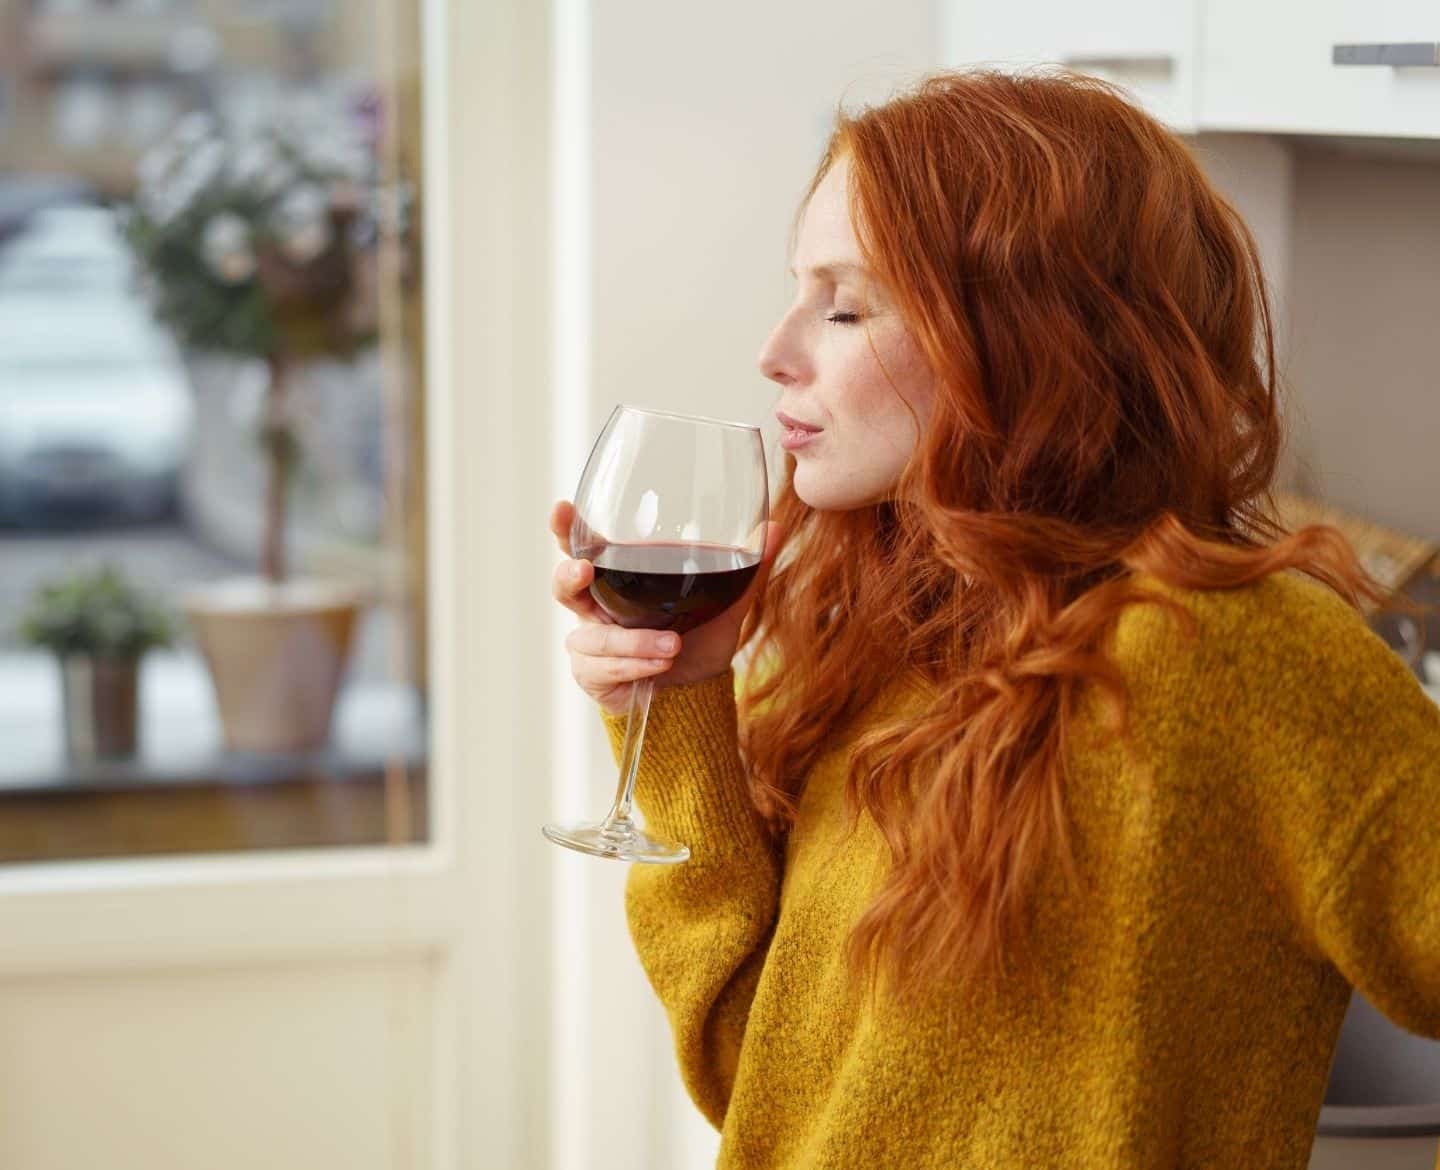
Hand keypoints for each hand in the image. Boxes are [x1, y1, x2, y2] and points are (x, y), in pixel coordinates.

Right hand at [549, 499, 783, 716]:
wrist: (697, 693)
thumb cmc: (700, 638)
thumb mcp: (727, 602)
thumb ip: (747, 567)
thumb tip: (776, 527)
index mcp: (619, 578)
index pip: (583, 546)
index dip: (565, 528)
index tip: (561, 509)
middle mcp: (596, 607)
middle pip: (564, 585)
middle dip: (568, 576)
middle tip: (585, 571)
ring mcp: (591, 642)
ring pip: (592, 635)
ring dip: (632, 641)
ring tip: (671, 646)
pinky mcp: (593, 675)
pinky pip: (604, 667)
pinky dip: (634, 665)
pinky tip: (659, 666)